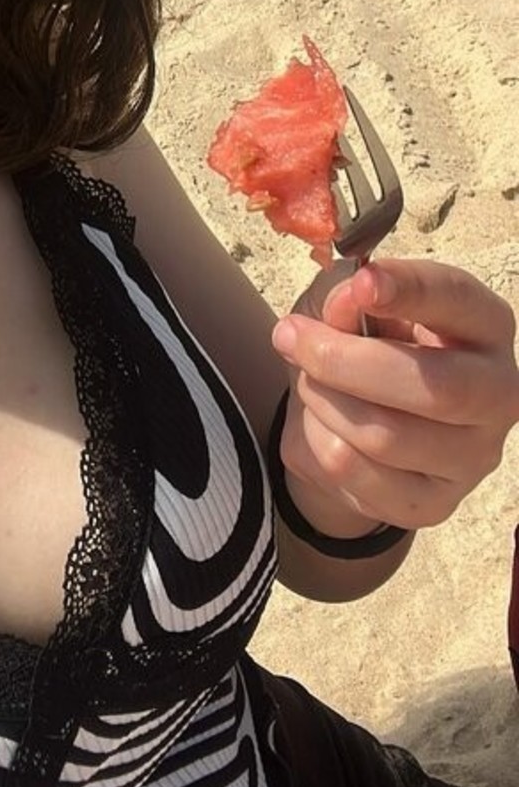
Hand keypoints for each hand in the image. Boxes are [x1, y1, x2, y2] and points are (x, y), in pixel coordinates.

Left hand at [271, 257, 518, 534]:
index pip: (460, 301)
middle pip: (433, 387)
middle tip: (289, 335)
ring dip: (323, 399)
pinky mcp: (434, 504)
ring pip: (385, 436)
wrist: (359, 421)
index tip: (363, 282)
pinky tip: (319, 422)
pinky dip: (318, 439)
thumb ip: (348, 293)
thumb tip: (344, 306)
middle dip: (345, 360)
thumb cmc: (367, 342)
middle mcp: (498, 394)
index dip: (412, 289)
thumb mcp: (352, 300)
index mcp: (485, 326)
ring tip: (305, 379)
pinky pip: (355, 473)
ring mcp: (472, 457)